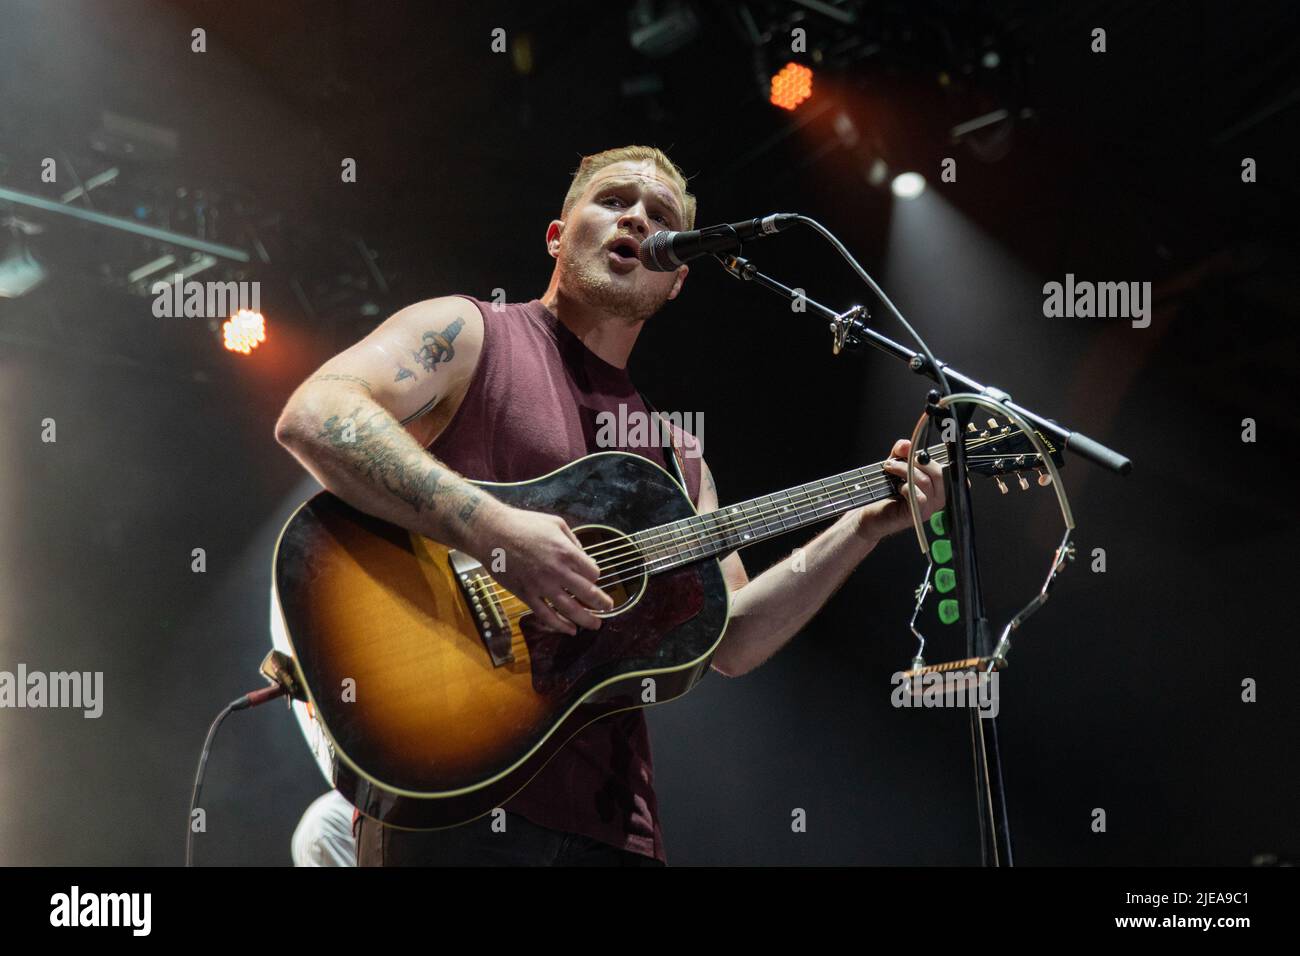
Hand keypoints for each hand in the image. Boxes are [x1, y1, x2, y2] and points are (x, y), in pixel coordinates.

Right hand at [470, 506, 613, 634]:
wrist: (492, 532)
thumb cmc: (524, 524)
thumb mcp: (556, 523)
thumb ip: (573, 541)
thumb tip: (583, 555)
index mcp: (566, 552)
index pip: (593, 572)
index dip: (596, 575)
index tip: (593, 576)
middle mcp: (557, 571)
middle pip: (587, 593)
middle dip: (602, 603)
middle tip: (608, 607)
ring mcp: (541, 586)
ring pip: (569, 609)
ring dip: (586, 619)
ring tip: (596, 625)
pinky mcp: (526, 594)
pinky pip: (546, 615)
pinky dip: (559, 625)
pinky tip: (570, 630)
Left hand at [849, 439, 945, 540]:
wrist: (871, 513)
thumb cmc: (886, 492)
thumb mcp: (895, 465)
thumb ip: (901, 453)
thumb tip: (906, 444)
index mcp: (937, 484)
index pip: (949, 468)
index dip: (935, 458)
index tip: (918, 453)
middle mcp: (937, 497)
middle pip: (939, 473)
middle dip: (916, 462)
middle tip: (897, 460)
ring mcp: (930, 507)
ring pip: (926, 482)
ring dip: (904, 470)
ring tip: (890, 468)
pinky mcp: (918, 514)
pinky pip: (920, 497)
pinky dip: (906, 487)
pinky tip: (897, 488)